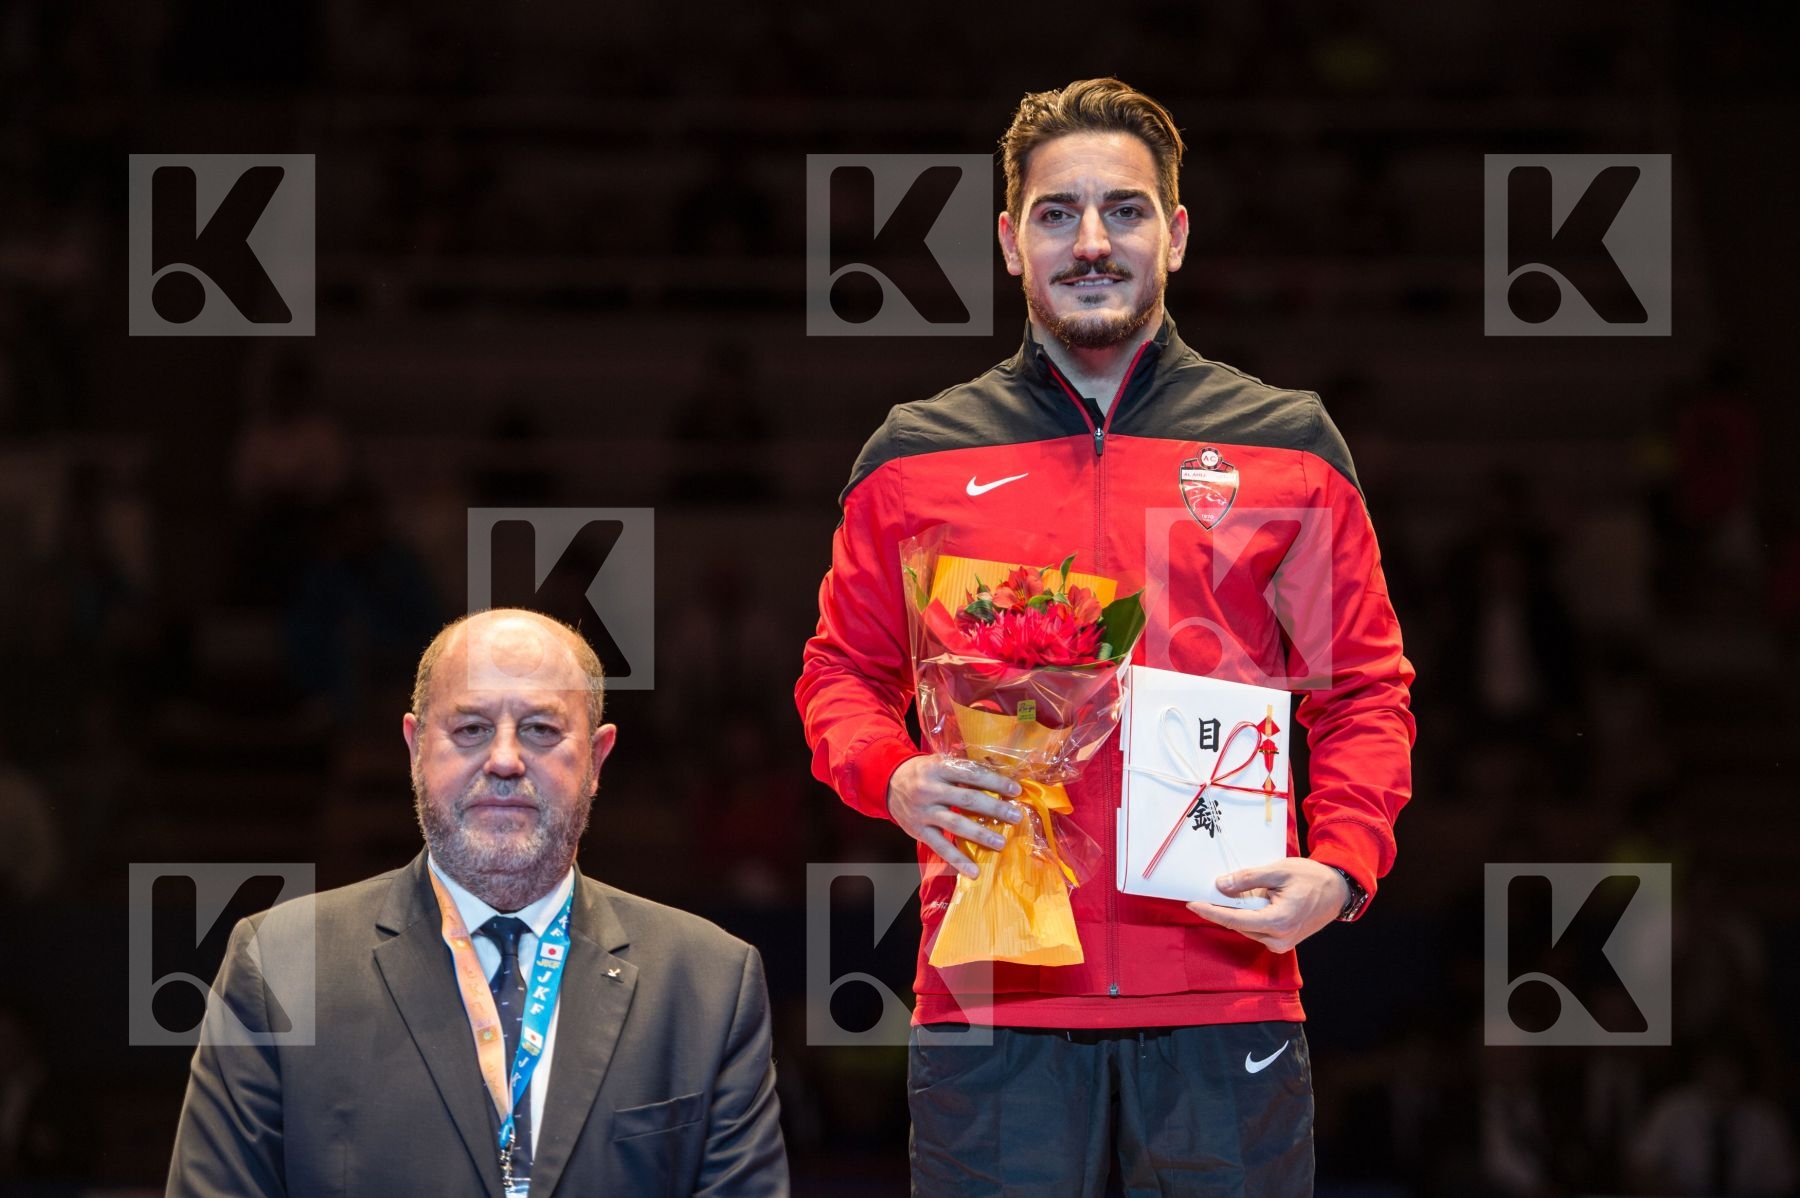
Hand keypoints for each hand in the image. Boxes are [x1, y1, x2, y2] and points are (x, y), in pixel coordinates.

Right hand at [887, 756, 1022, 878]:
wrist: (888, 782)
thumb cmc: (923, 772)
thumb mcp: (939, 762)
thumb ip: (963, 769)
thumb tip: (999, 776)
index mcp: (938, 767)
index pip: (971, 774)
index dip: (995, 782)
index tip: (1015, 791)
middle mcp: (930, 789)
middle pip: (967, 799)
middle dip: (994, 808)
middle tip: (1015, 816)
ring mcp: (924, 812)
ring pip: (956, 824)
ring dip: (981, 834)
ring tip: (1001, 843)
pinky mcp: (919, 831)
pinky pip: (941, 847)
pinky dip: (957, 860)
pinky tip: (973, 872)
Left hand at [1185, 858, 1348, 953]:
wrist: (1337, 891)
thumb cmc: (1311, 878)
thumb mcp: (1278, 871)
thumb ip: (1248, 879)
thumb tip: (1221, 886)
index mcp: (1278, 921)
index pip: (1234, 920)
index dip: (1210, 911)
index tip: (1192, 903)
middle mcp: (1278, 939)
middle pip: (1238, 924)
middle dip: (1222, 908)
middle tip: (1209, 889)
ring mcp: (1281, 944)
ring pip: (1246, 927)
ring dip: (1237, 911)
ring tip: (1238, 890)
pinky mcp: (1282, 942)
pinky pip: (1256, 929)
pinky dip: (1249, 916)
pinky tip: (1251, 900)